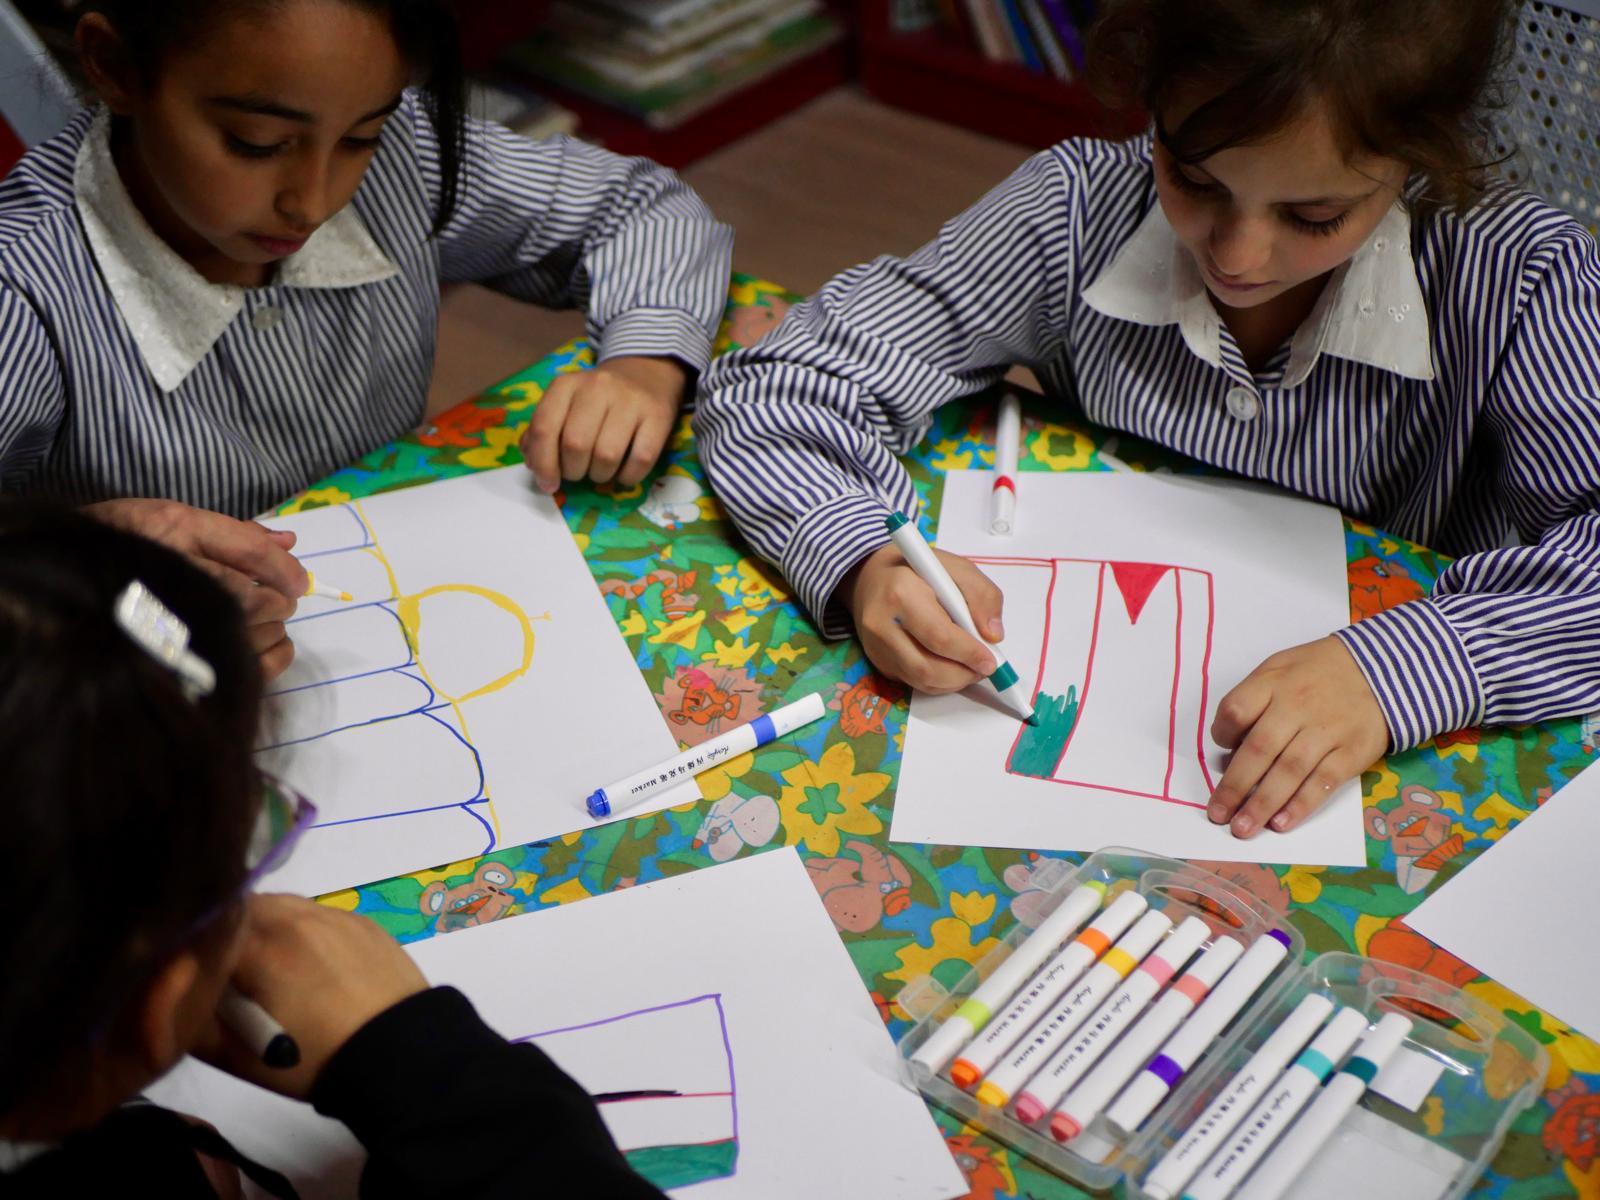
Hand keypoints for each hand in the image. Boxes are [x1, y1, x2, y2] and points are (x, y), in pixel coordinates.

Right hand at [86, 498, 307, 679]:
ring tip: (263, 619)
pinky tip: (271, 644)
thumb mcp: (167, 517)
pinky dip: (275, 655)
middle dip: (278, 597)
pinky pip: (249, 665)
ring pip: (255, 629)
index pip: (252, 554)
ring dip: (273, 624)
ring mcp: (177, 623)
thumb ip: (233, 532)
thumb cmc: (119, 544)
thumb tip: (288, 539)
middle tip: (278, 598)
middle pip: (257, 595)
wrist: (60, 583)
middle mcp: (176, 576)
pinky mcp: (180, 659)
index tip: (299, 580)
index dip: (285, 568)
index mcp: (175, 532)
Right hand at [194, 895, 427, 1099]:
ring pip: (282, 905)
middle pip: (244, 907)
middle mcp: (296, 918)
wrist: (399, 1052)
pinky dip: (303, 929)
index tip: (195, 972)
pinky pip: (318, 912)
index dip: (194, 948)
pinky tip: (312, 962)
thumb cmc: (313, 1060)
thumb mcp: (239, 1057)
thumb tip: (176, 995)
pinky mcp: (362, 921)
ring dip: (267, 926)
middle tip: (232, 970)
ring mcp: (333, 914)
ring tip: (272, 967)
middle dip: (229, 932)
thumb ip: (194, 1023)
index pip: (207, 927)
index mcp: (261, 947)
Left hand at [521, 355, 687, 492]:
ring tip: (601, 471)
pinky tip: (623, 473)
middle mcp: (597, 387)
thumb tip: (535, 465)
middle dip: (573, 471)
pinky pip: (640, 460)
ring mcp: (630, 400)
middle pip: (576, 445)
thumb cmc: (597, 400)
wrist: (644, 374)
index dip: (543, 463)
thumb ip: (543, 432)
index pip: (544, 428)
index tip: (548, 484)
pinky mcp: (658, 416)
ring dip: (600, 476)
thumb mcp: (564, 404)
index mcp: (566, 385)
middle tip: (579, 472)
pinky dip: (628, 477)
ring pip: (607, 456)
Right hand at [840, 543, 1004, 692]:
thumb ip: (982, 595)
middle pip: (927, 668)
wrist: (871, 576)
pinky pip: (913, 683)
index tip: (991, 660)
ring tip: (971, 668)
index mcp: (901, 592)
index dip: (969, 654)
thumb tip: (993, 636)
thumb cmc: (918, 570)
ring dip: (953, 682)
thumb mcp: (957, 568)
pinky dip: (939, 682)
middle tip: (984, 668)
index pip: (939, 636)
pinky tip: (950, 666)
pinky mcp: (877, 661)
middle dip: (963, 674)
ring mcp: (876, 646)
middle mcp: (881, 623)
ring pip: (921, 681)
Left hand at [1207, 636, 1387, 837]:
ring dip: (1262, 804)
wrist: (1381, 670)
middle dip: (1234, 787)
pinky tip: (1281, 823)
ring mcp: (1326, 731)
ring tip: (1243, 829)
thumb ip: (1253, 699)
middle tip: (1218, 814)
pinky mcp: (1351, 752)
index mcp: (1273, 683)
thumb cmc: (1317, 673)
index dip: (1222, 734)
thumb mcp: (1279, 668)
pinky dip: (1301, 805)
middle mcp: (1297, 707)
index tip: (1221, 751)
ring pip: (1289, 771)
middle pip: (1259, 750)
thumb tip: (1231, 745)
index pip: (1236, 710)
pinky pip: (1322, 782)